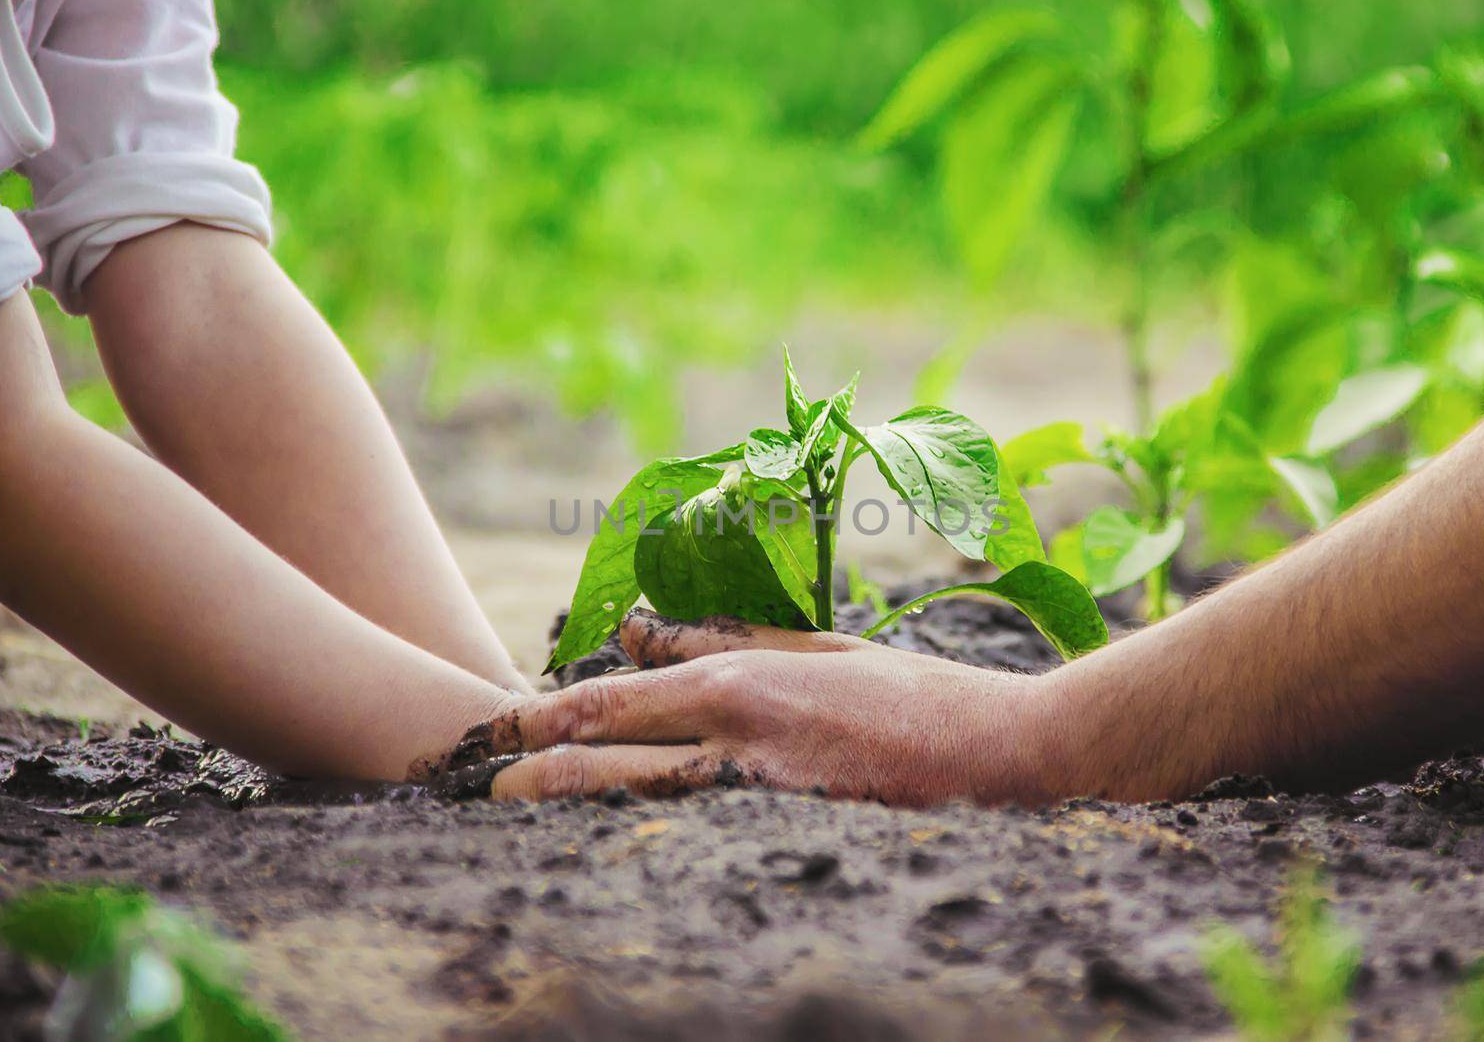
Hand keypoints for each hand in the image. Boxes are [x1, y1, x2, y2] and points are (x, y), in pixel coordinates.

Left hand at [479, 610, 1065, 805]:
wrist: (1010, 757)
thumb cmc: (919, 697)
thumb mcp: (819, 650)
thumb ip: (724, 638)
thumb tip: (640, 631)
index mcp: (737, 681)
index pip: (606, 701)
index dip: (536, 718)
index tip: (493, 729)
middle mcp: (731, 737)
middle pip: (595, 760)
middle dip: (523, 775)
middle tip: (473, 787)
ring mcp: (753, 796)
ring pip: (625, 806)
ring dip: (560, 810)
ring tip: (506, 817)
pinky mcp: (783, 839)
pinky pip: (685, 840)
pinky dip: (630, 840)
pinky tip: (601, 852)